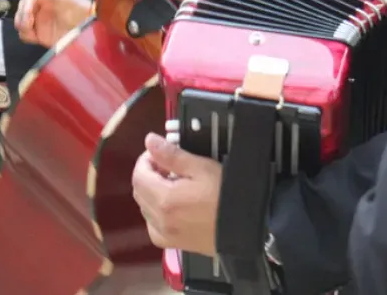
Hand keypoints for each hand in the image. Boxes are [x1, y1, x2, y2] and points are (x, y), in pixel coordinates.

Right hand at [14, 0, 92, 46]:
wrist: (88, 28)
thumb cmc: (79, 9)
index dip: (27, 4)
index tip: (30, 11)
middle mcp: (40, 7)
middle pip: (20, 8)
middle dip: (22, 14)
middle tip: (30, 22)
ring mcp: (39, 21)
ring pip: (20, 21)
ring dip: (21, 24)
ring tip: (30, 29)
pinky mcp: (40, 35)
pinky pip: (25, 34)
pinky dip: (26, 34)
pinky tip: (35, 36)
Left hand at [132, 133, 220, 256]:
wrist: (248, 228)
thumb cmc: (228, 196)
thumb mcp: (201, 168)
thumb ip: (172, 155)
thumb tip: (150, 141)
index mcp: (164, 199)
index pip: (138, 175)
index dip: (146, 160)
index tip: (159, 153)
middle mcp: (159, 220)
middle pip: (139, 191)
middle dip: (149, 174)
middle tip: (169, 166)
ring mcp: (165, 234)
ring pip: (145, 208)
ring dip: (152, 193)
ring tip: (174, 185)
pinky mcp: (173, 244)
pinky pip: (153, 226)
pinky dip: (156, 214)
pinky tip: (173, 206)